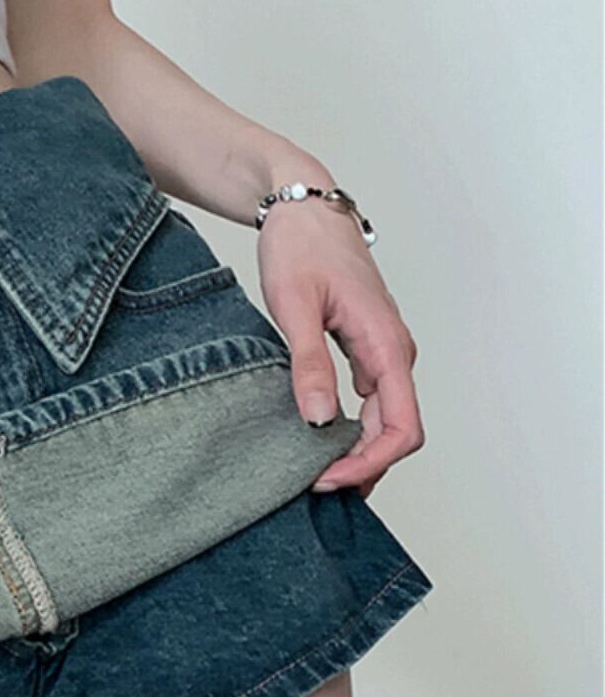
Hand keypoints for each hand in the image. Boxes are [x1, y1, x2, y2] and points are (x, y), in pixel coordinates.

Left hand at [255, 193, 423, 498]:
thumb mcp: (295, 306)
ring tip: (313, 474)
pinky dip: (349, 431)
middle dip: (360, 467)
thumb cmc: (301, 247)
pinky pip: (369, 403)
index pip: (401, 428)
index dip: (369, 464)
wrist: (304, 210)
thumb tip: (319, 421)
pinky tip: (318, 442)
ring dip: (356, 453)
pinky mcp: (366, 351)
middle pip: (395, 433)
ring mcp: (382, 353)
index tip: (326, 480)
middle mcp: (393, 353)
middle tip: (310, 487)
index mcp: (386, 345)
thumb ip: (309, 363)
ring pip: (383, 421)